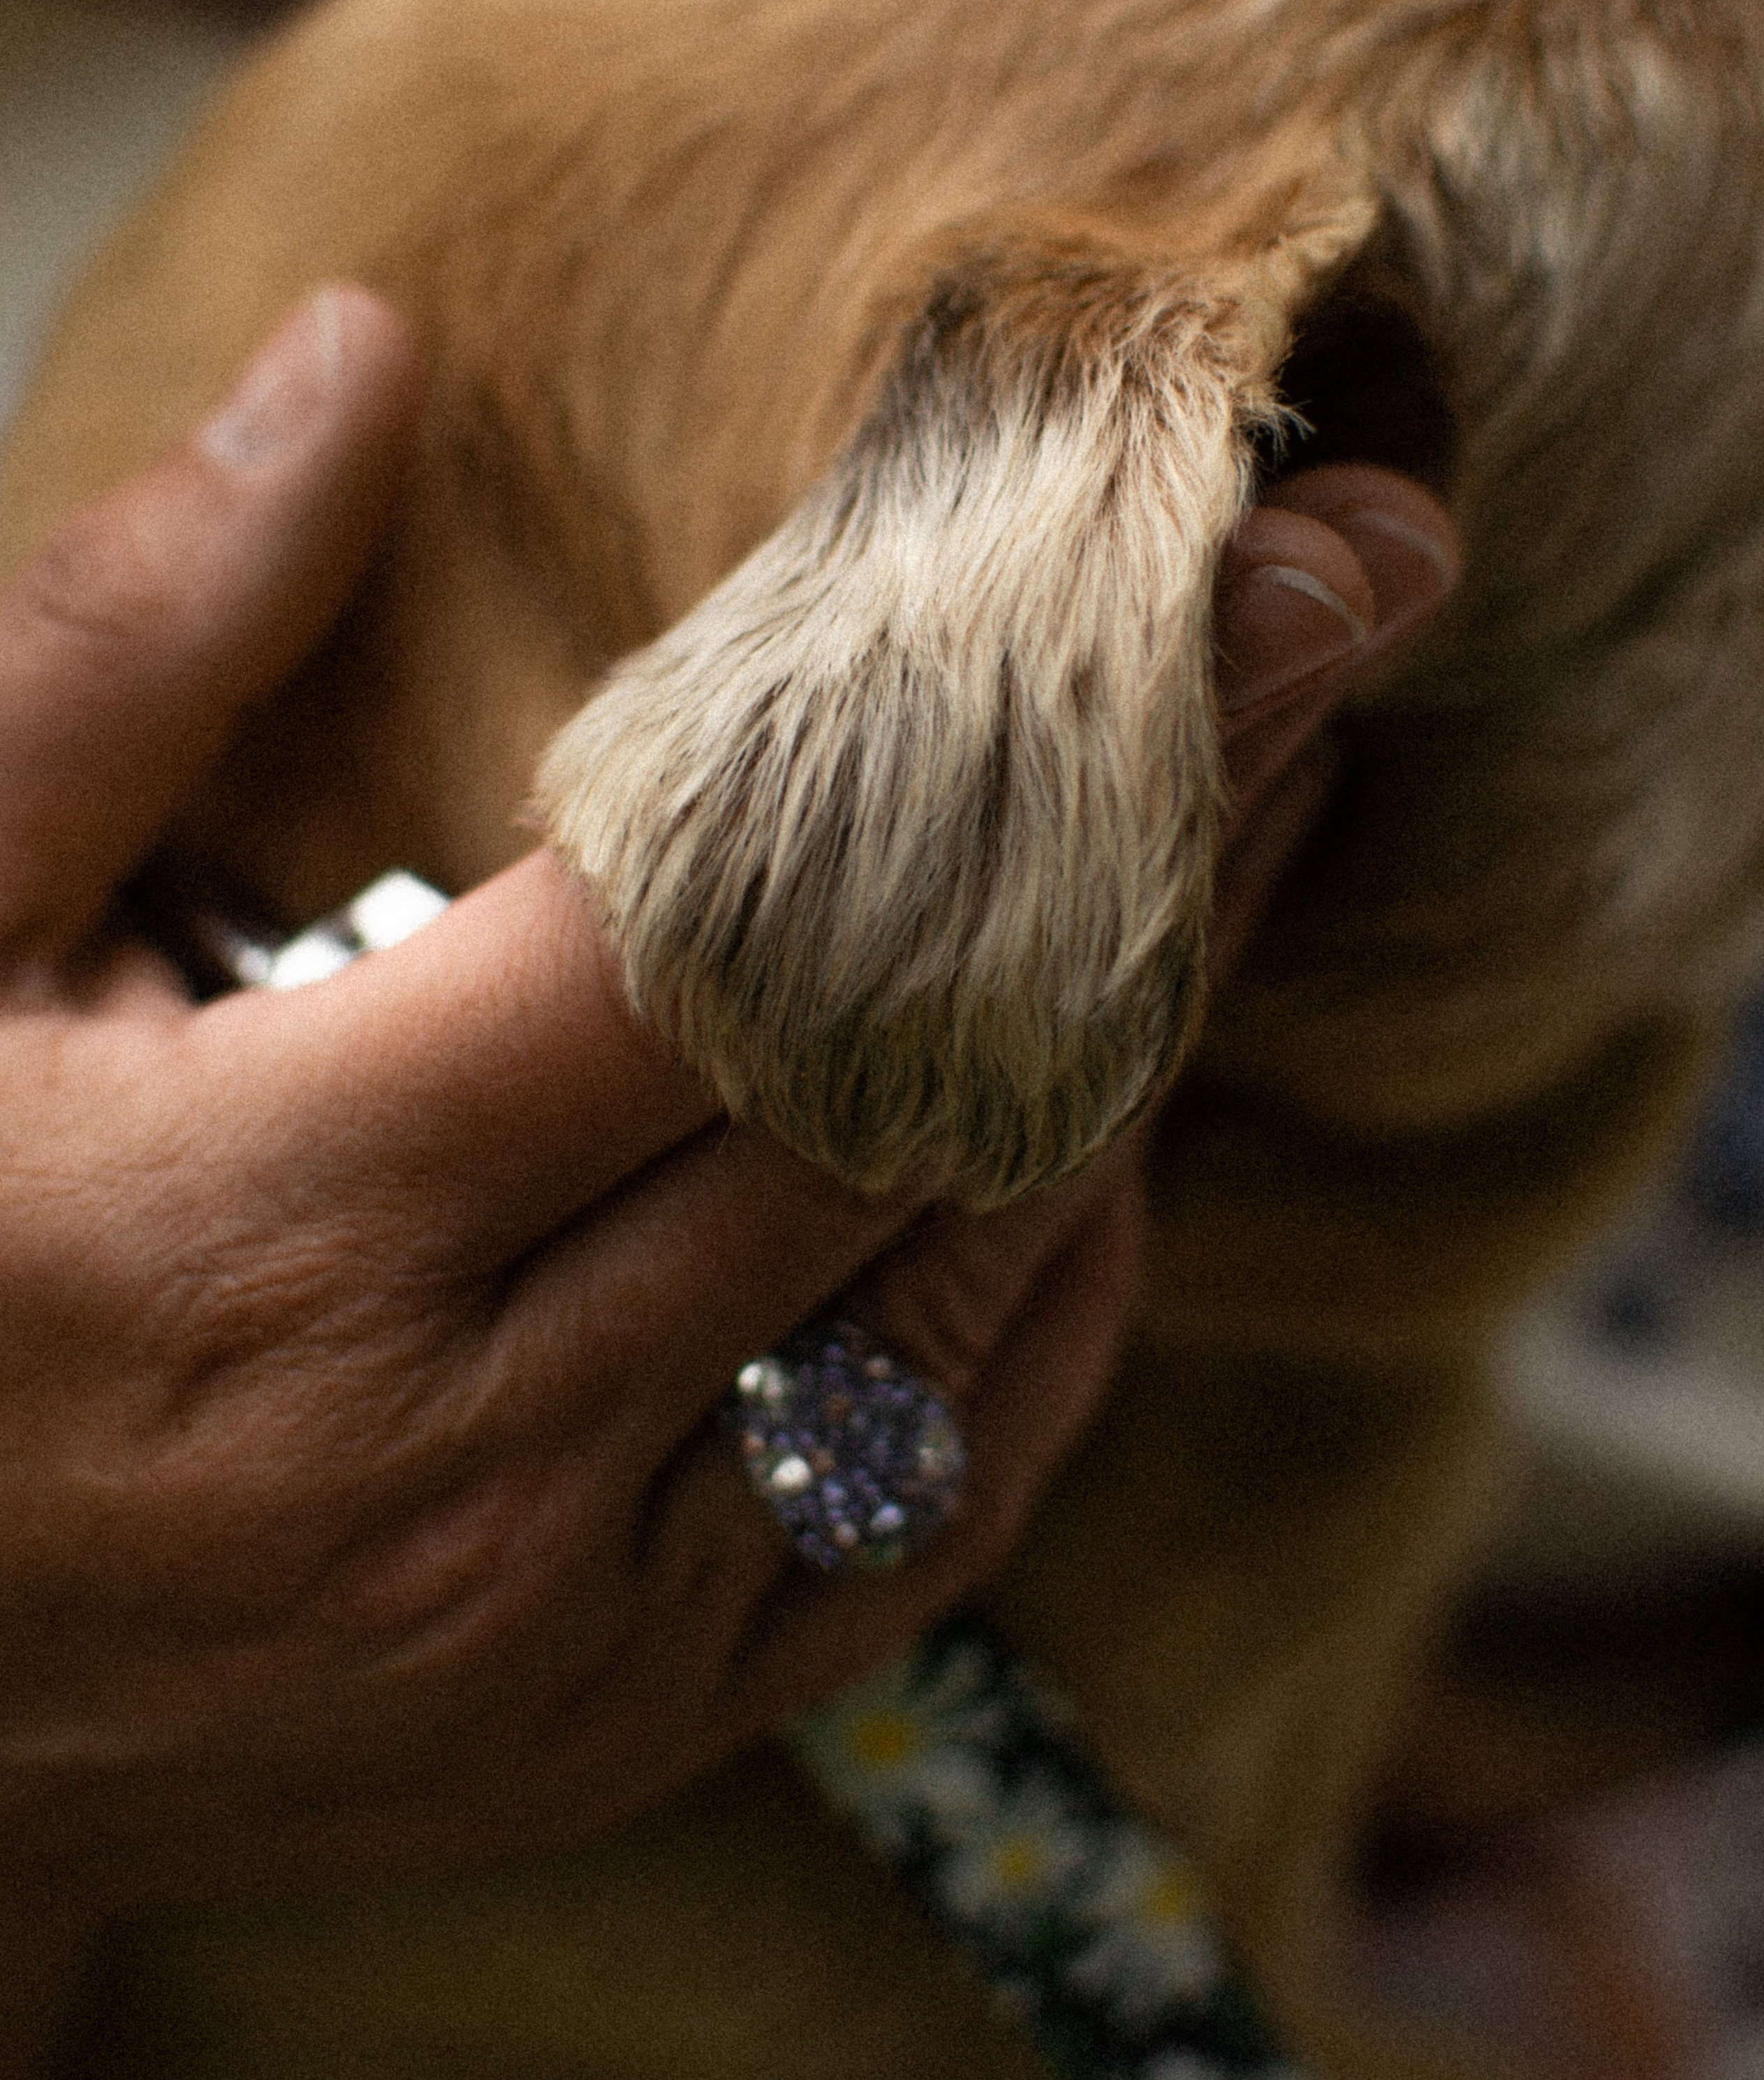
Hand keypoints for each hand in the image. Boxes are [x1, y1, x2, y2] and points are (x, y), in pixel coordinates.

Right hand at [0, 285, 1450, 2002]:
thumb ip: (132, 645)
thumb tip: (362, 358)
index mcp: (284, 1223)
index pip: (746, 942)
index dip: (995, 737)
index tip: (1208, 573)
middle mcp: (467, 1456)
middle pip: (915, 1101)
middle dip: (1148, 848)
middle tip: (1315, 642)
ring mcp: (569, 1626)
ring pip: (961, 1295)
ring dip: (1136, 1048)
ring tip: (1260, 830)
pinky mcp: (620, 1721)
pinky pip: (931, 1504)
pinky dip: (1047, 1308)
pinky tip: (1106, 1141)